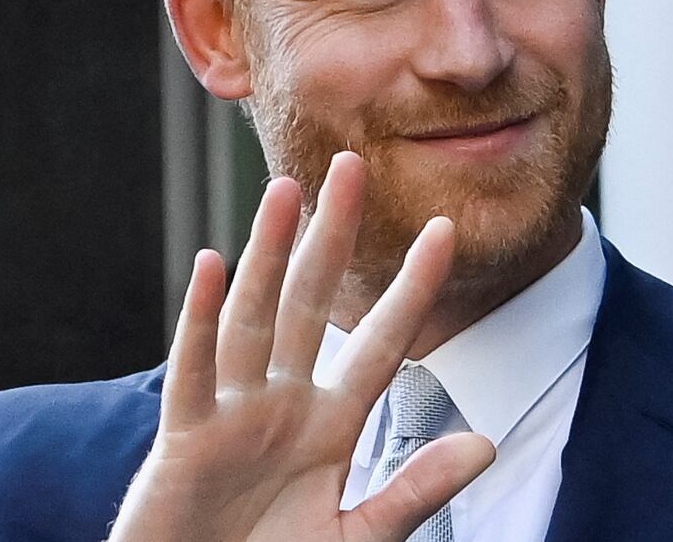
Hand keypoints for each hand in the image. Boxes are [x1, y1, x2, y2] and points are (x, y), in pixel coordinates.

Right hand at [108, 151, 495, 541]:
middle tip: (350, 167)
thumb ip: (415, 491)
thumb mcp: (358, 539)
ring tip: (284, 191)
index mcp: (330, 426)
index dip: (412, 288)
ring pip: (255, 318)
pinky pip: (196, 371)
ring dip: (269, 253)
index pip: (382, 342)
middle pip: (311, 304)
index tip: (445, 231)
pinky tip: (213, 265)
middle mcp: (282, 405)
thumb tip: (486, 443)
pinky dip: (201, 320)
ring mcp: (233, 415)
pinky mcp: (186, 440)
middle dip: (331, 238)